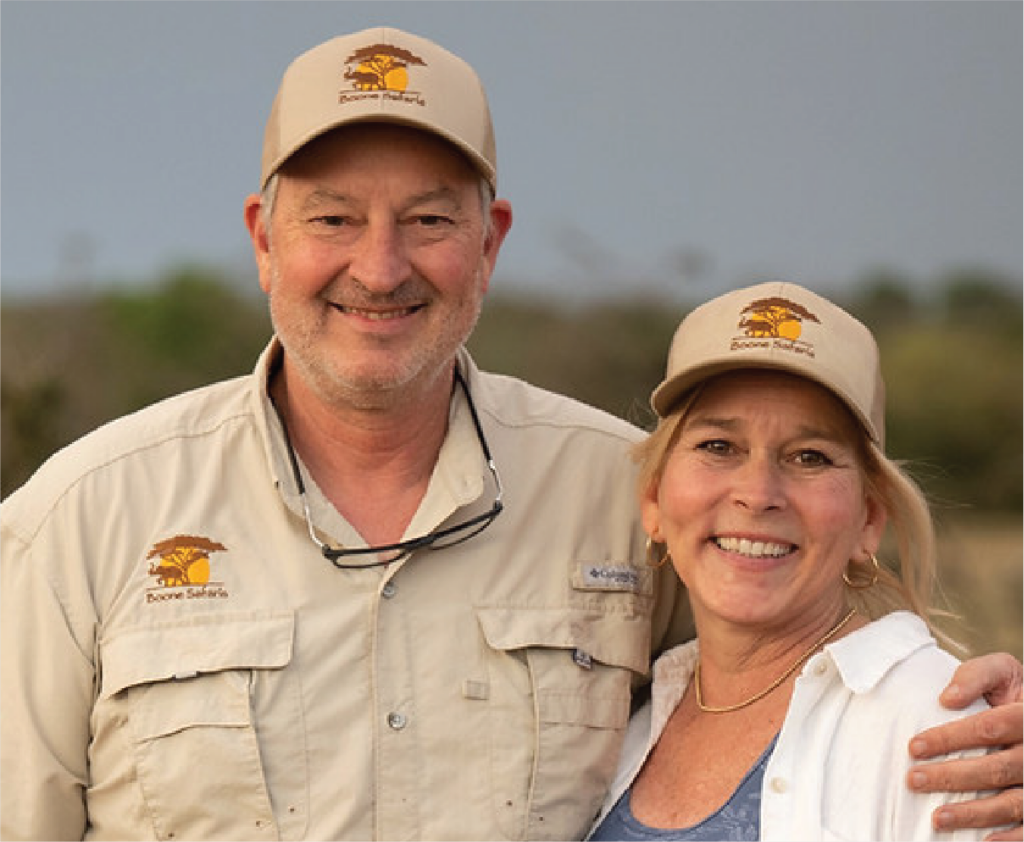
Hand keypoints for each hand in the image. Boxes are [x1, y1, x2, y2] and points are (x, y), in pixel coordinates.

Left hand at [907, 653, 1022, 839]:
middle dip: (953, 776)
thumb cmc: (1011, 693)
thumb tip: (947, 698)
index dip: (951, 737)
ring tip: (936, 818)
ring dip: (973, 814)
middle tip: (913, 779)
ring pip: (1012, 803)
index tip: (914, 746)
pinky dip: (1008, 838)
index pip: (989, 727)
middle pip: (997, 768)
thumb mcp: (1002, 670)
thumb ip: (976, 675)